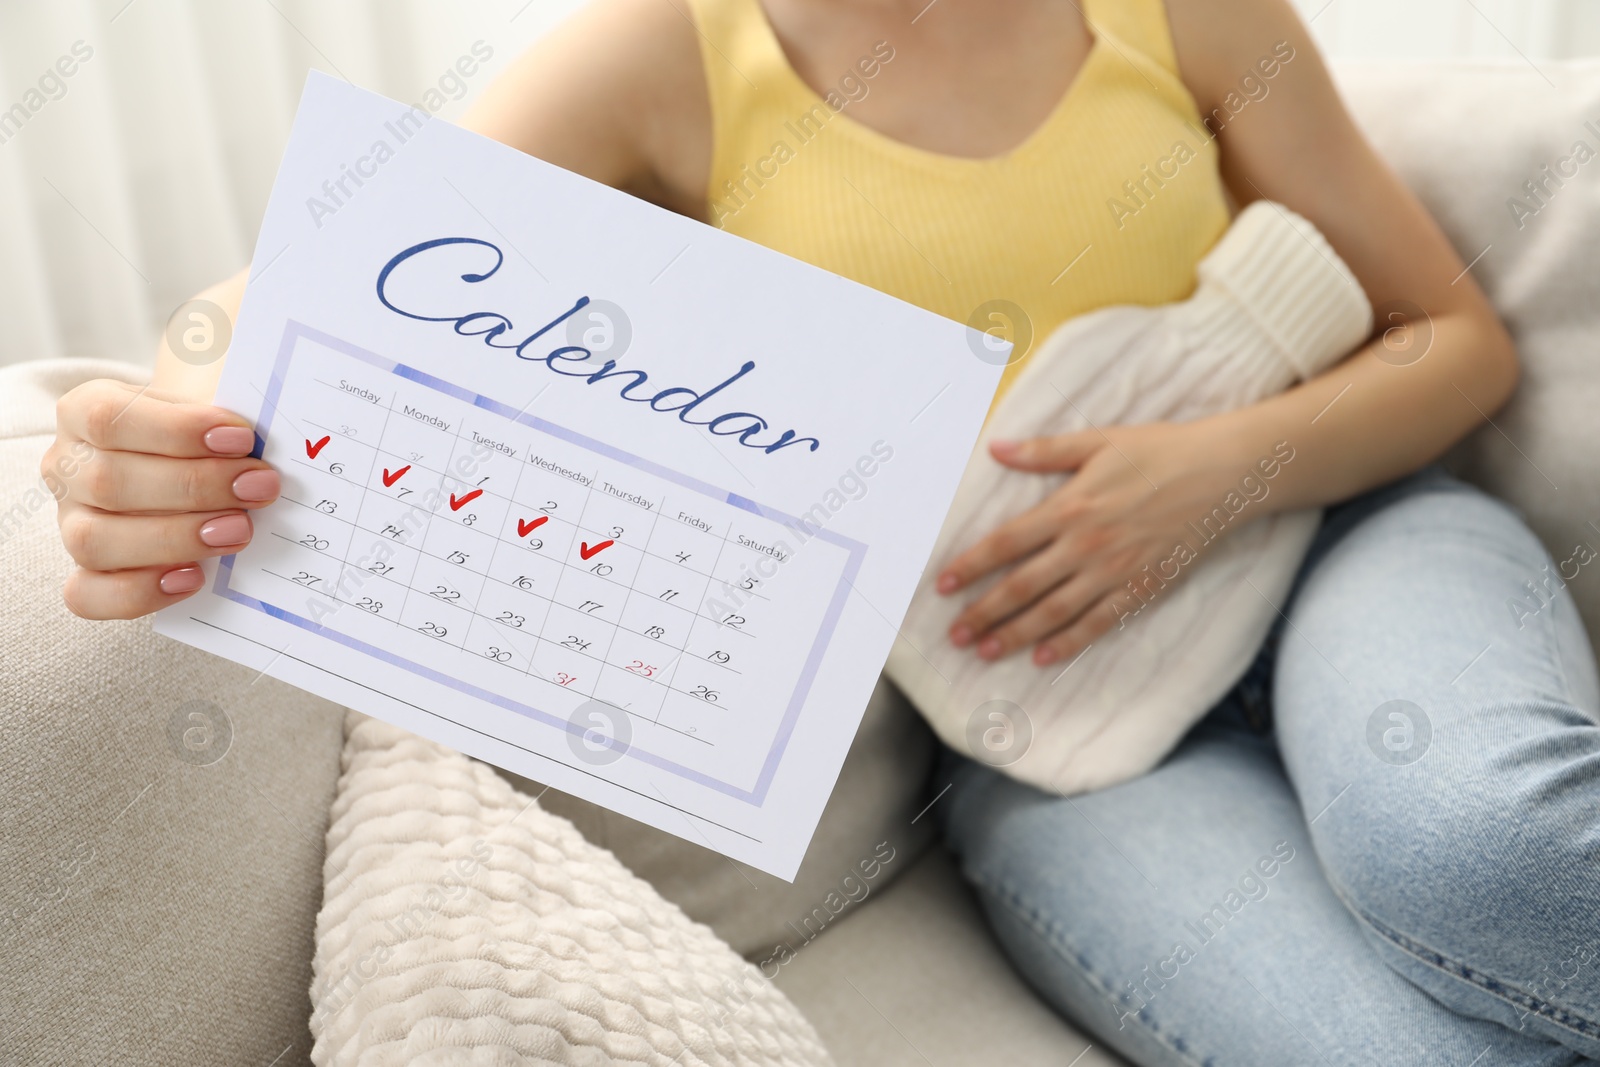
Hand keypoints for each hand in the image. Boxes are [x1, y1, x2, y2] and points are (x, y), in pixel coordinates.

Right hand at [44, 379, 278, 619]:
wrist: (204, 460)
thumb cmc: (212, 426)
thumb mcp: (217, 388)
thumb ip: (232, 381)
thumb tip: (270, 381)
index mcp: (88, 412)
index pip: (109, 418)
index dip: (175, 430)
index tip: (242, 437)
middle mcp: (70, 466)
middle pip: (109, 483)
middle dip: (195, 487)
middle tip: (261, 487)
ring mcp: (74, 521)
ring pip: (95, 541)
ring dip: (175, 539)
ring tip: (239, 530)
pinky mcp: (90, 571)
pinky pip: (89, 595)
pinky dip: (138, 592)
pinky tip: (193, 578)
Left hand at [937, 420, 1246, 665]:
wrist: (1224, 474)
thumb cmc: (1159, 451)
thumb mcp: (1098, 441)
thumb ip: (1044, 451)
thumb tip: (996, 447)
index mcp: (1070, 507)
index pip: (1005, 543)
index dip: (970, 567)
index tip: (942, 587)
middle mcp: (1086, 545)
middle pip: (1021, 586)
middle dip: (983, 613)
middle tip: (954, 635)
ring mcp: (1114, 572)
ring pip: (1053, 612)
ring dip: (1014, 635)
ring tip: (984, 651)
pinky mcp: (1142, 589)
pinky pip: (1098, 623)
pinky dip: (1067, 643)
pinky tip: (1041, 658)